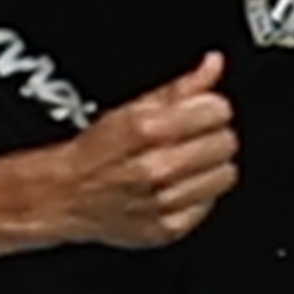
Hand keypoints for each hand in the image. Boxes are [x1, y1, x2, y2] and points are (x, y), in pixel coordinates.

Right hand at [43, 58, 236, 250]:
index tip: (202, 110)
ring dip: (210, 167)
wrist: (67, 194)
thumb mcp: (132, 108)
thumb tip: (213, 64)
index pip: (218, 111)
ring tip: (185, 163)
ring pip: (225, 175)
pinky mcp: (168, 228)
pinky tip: (178, 187)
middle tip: (192, 138)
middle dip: (213, 136)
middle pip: (226, 143)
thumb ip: (180, 88)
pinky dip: (199, 195)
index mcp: (146, 130)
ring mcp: (163, 202)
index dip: (211, 107)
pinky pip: (210, 204)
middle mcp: (155, 168)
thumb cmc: (96, 151)